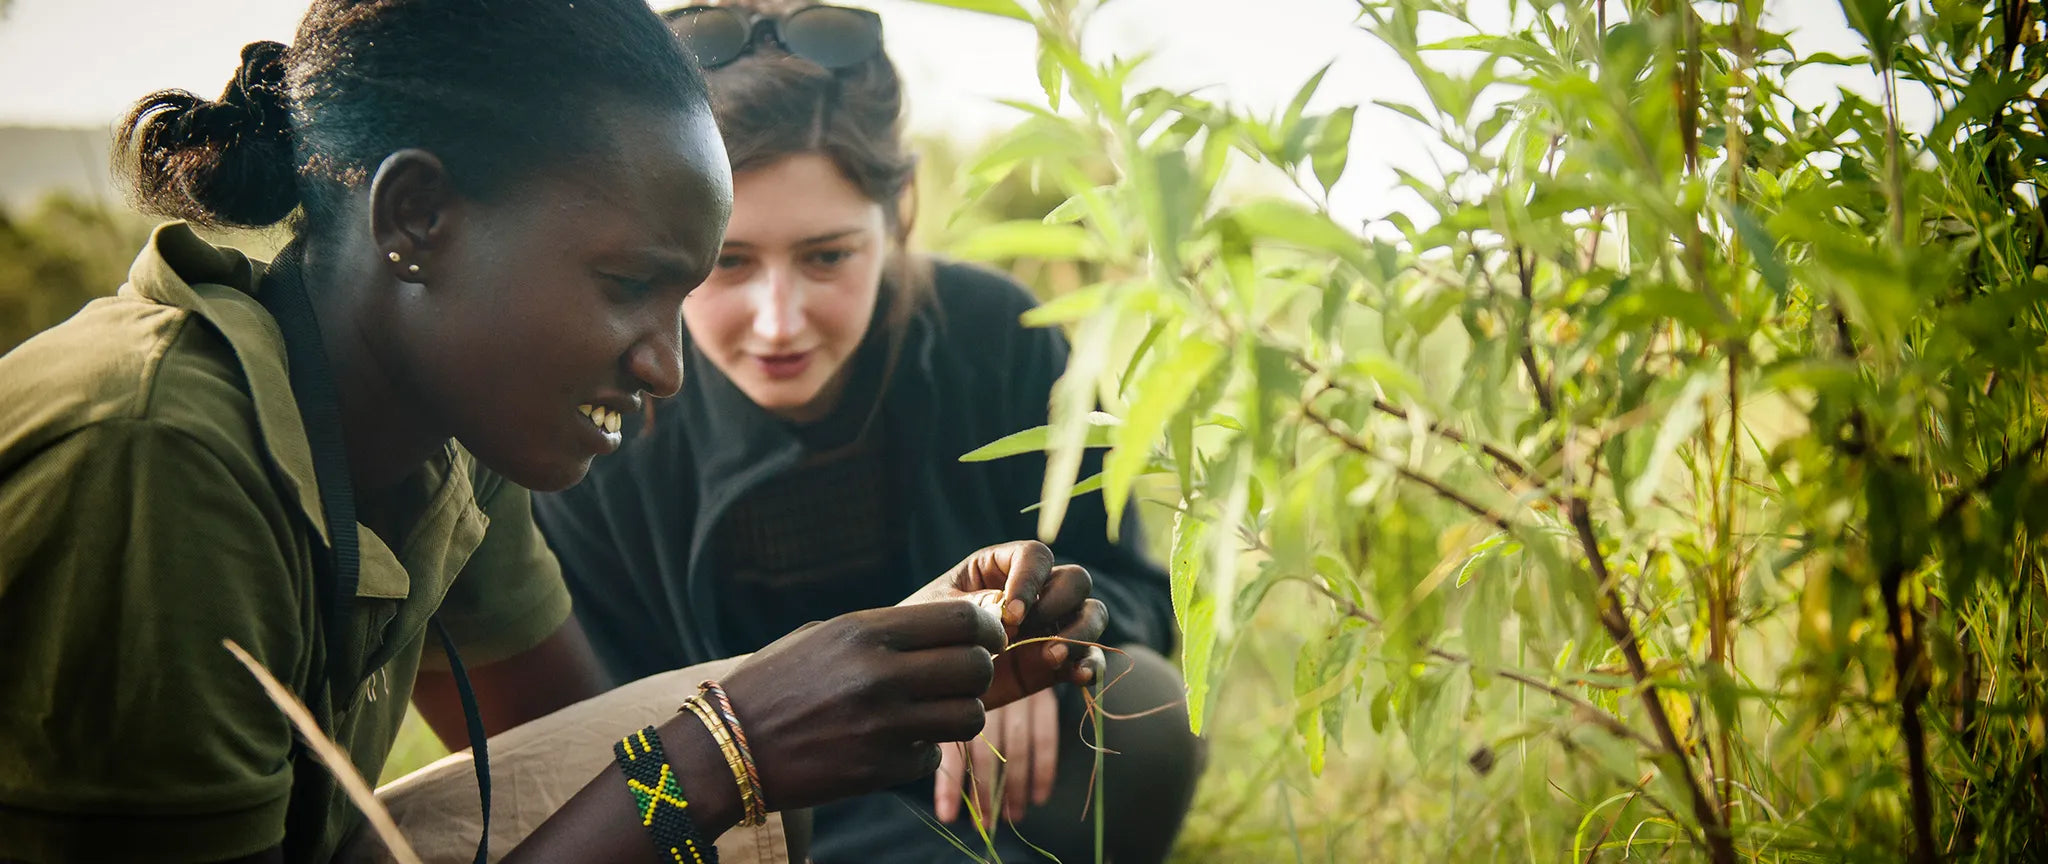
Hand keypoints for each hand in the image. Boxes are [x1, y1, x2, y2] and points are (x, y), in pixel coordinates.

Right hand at [718, 602, 1006, 811]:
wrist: (727, 747)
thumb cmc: (775, 683)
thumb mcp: (824, 636)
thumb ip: (884, 631)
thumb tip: (950, 628)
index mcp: (866, 630)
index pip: (962, 620)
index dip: (986, 630)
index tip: (986, 640)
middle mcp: (879, 674)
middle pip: (976, 667)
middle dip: (979, 673)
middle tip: (962, 679)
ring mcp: (882, 725)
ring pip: (969, 717)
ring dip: (959, 715)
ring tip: (933, 714)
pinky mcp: (880, 769)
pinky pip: (932, 757)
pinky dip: (921, 753)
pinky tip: (893, 745)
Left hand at [900, 540, 1106, 708]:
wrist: (923, 684)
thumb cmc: (924, 635)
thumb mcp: (939, 615)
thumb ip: (973, 608)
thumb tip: (1006, 610)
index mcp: (1002, 567)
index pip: (1036, 556)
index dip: (1031, 580)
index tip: (1011, 613)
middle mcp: (1035, 592)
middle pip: (1075, 580)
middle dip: (1058, 603)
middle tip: (1025, 630)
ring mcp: (1050, 626)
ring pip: (1092, 614)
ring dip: (1081, 633)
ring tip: (1051, 657)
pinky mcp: (1056, 662)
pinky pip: (1089, 658)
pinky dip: (1091, 665)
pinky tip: (1080, 677)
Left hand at [934, 687, 1059, 825]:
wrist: (1014, 649)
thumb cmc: (970, 686)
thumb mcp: (952, 702)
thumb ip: (947, 738)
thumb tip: (941, 795)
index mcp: (958, 699)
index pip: (952, 748)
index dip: (950, 784)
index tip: (947, 817)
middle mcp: (987, 694)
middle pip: (985, 751)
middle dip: (984, 793)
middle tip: (982, 825)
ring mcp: (1018, 694)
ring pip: (1016, 748)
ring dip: (1014, 789)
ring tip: (1011, 818)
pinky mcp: (1043, 697)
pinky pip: (1046, 737)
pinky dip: (1044, 769)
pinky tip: (1038, 798)